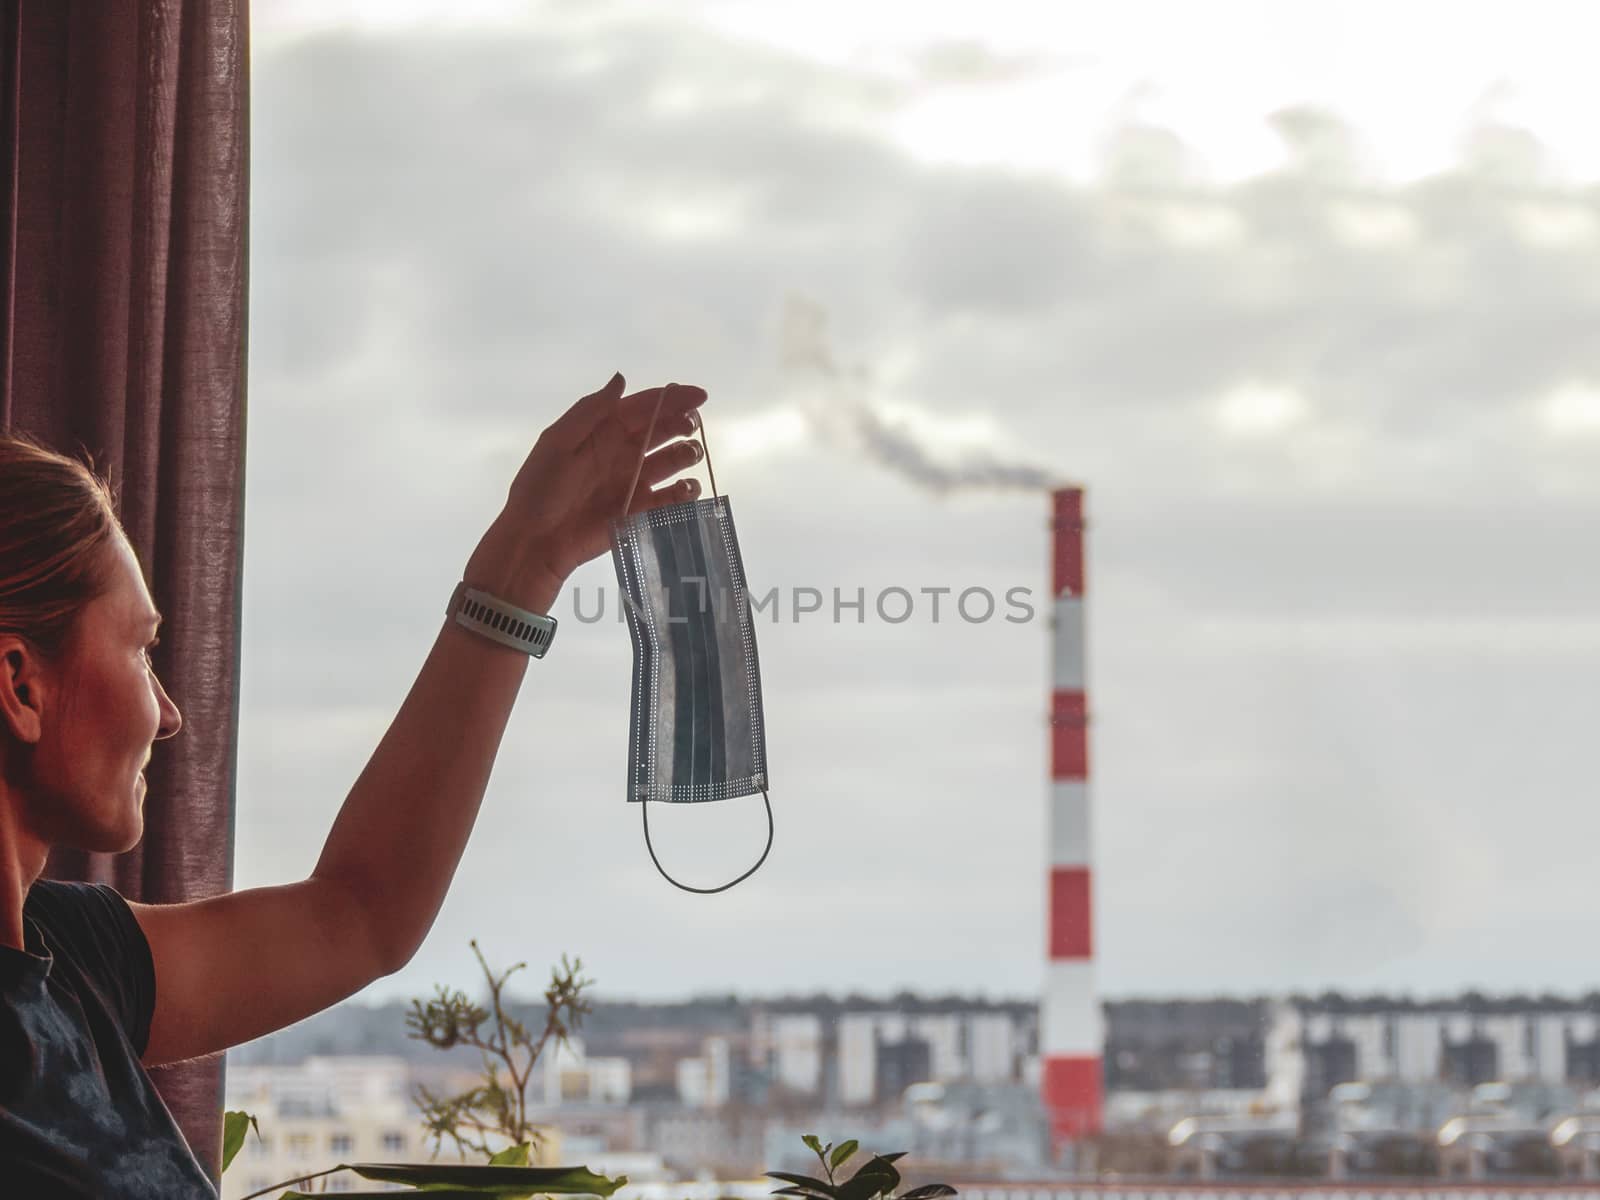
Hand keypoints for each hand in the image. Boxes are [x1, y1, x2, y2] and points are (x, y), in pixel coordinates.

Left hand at [465, 373, 708, 605]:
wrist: (535, 542)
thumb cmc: (542, 490)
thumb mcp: (557, 444)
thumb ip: (589, 412)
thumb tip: (621, 379)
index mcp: (603, 432)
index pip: (642, 408)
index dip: (671, 398)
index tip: (699, 396)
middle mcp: (623, 453)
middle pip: (662, 431)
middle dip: (682, 424)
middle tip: (691, 427)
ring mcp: (634, 483)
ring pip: (672, 462)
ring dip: (687, 454)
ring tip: (690, 455)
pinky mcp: (640, 512)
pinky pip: (671, 499)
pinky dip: (685, 492)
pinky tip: (686, 489)